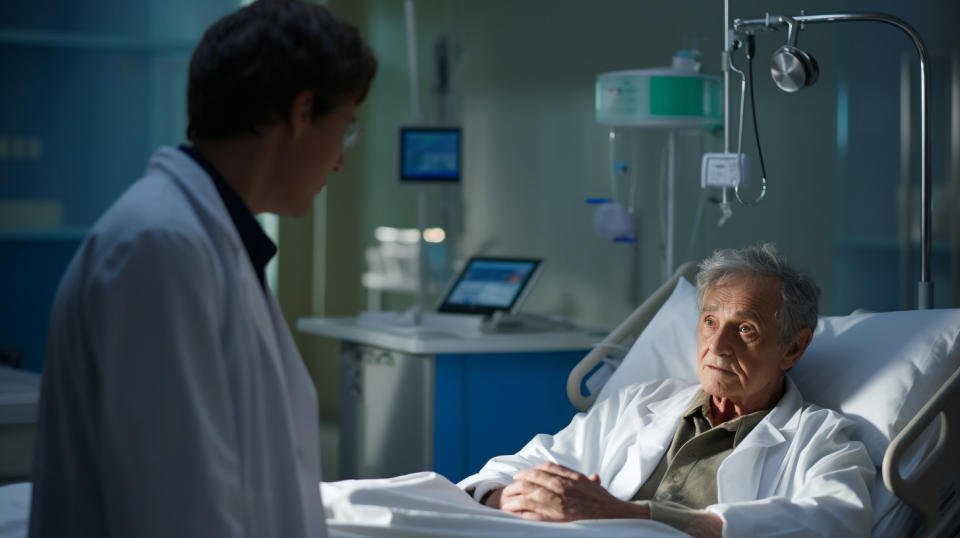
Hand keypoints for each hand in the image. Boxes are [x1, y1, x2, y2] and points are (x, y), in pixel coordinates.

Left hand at [498, 462, 648, 521]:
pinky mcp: (554, 519)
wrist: (614, 517)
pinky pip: (532, 514)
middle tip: (510, 486)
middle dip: (518, 482)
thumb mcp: (596, 486)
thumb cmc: (605, 503)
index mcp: (570, 478)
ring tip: (506, 500)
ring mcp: (557, 504)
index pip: (545, 469)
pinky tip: (513, 513)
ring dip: (514, 497)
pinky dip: (521, 512)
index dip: (530, 470)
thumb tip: (592, 477)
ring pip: (528, 496)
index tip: (522, 474)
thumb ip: (588, 480)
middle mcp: (561, 488)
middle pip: (532, 480)